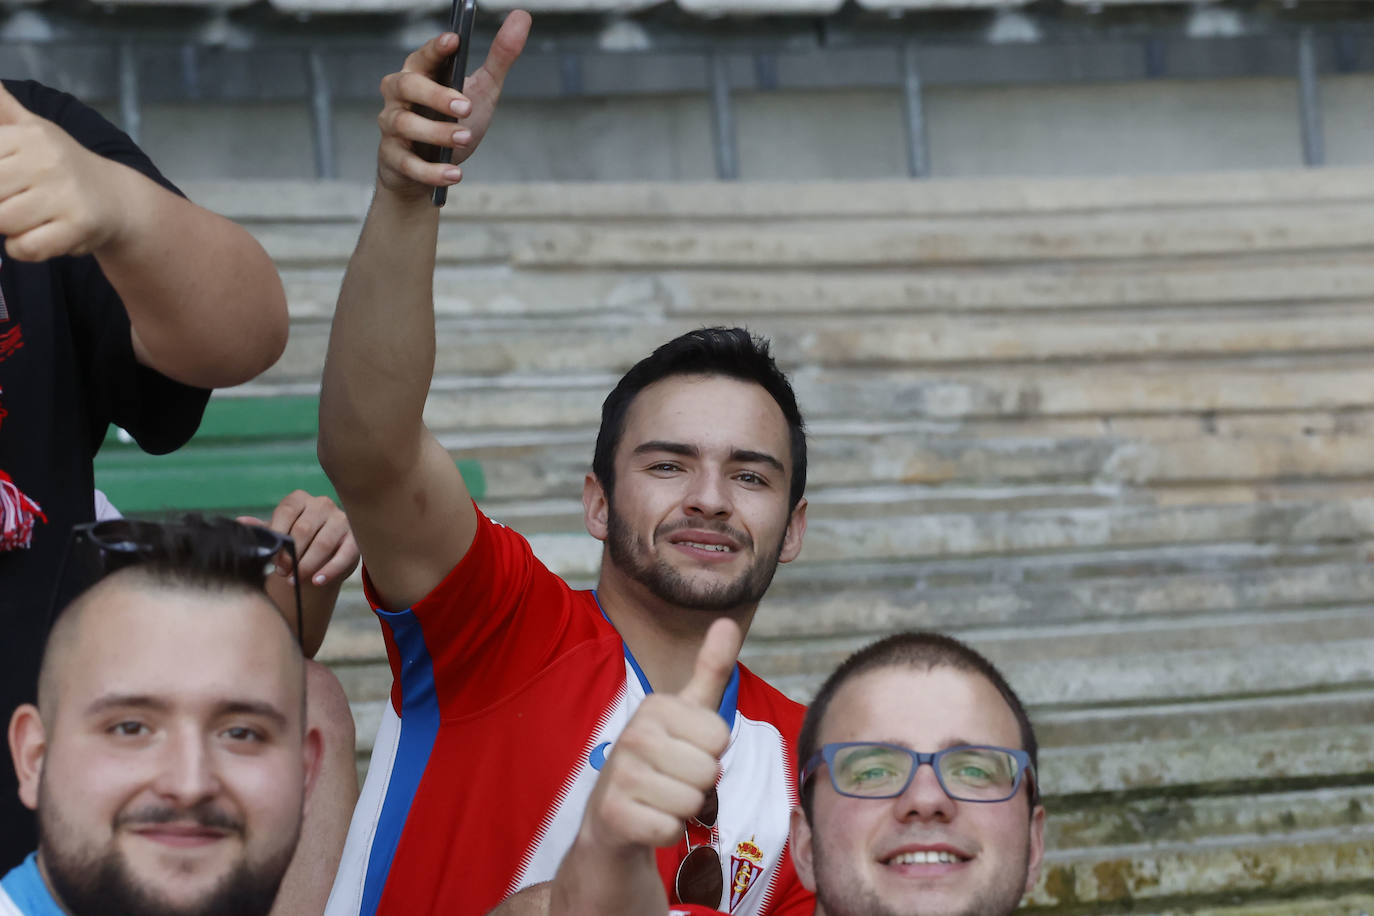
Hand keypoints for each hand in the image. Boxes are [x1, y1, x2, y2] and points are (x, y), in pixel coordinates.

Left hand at [0, 83, 129, 260]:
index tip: (10, 180)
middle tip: (19, 199)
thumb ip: (2, 108)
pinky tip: (38, 236)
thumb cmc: (62, 165)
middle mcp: (47, 160)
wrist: (117, 198)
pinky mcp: (77, 226)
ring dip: (9, 228)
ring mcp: (64, 194)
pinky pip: (24, 247)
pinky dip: (22, 248)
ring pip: (2, 221)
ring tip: (30, 217)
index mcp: (28, 135)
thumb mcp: (32, 128)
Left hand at [239, 490, 358, 587]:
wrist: (326, 552)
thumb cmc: (298, 540)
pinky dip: (329, 570)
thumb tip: (240, 522)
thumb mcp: (279, 532)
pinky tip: (317, 581)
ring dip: (307, 565)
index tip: (273, 559)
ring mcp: (341, 519)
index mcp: (300, 499)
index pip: (286, 511)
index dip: (278, 536)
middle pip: (304, 530)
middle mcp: (322, 504)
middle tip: (283, 573)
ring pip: (323, 544)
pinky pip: (344, 555)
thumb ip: (263, 529)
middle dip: (291, 555)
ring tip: (295, 580)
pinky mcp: (356, 538)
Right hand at [375, 10, 530, 197]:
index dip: (436, 48)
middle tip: (466, 106)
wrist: (430, 171)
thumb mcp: (481, 90)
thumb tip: (521, 17)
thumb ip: (500, 57)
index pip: (424, 55)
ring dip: (437, 132)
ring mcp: (392, 126)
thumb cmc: (452, 122)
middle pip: (408, 85)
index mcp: (419, 72)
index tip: (454, 41)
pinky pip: (408, 164)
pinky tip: (454, 174)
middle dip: (436, 95)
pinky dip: (431, 170)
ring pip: (405, 124)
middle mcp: (398, 95)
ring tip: (466, 138)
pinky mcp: (392, 158)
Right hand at [580, 619, 742, 853]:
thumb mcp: (688, 712)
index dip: (711, 752)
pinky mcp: (614, 814)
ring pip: (692, 802)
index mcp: (656, 706)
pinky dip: (665, 831)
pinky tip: (647, 818)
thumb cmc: (661, 759)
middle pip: (709, 771)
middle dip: (699, 784)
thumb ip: (711, 668)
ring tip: (660, 798)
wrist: (612, 816)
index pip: (720, 738)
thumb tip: (727, 621)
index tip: (686, 751)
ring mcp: (620, 774)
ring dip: (682, 809)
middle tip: (672, 779)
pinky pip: (670, 829)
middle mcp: (634, 734)